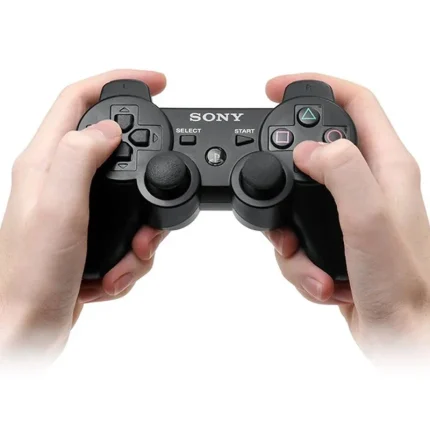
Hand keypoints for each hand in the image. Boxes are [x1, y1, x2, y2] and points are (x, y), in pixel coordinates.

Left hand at [0, 70, 167, 364]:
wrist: (26, 330)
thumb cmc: (32, 276)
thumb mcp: (59, 208)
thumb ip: (81, 157)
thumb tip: (108, 130)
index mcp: (46, 163)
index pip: (80, 100)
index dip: (118, 82)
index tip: (156, 82)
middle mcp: (59, 181)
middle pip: (114, 151)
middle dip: (145, 178)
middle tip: (156, 206)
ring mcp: (75, 210)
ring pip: (129, 198)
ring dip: (142, 230)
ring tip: (131, 255)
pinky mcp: (88, 238)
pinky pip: (127, 232)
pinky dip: (132, 255)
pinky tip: (115, 273)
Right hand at [265, 73, 429, 364]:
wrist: (406, 339)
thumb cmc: (404, 288)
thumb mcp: (369, 220)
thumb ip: (341, 171)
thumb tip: (307, 151)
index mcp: (386, 167)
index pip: (353, 102)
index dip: (314, 86)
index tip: (274, 89)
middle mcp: (370, 186)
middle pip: (315, 153)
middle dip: (284, 174)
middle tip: (271, 195)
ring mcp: (351, 216)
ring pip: (298, 202)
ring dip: (288, 236)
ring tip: (306, 262)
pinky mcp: (336, 243)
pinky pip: (298, 238)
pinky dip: (298, 263)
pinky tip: (320, 282)